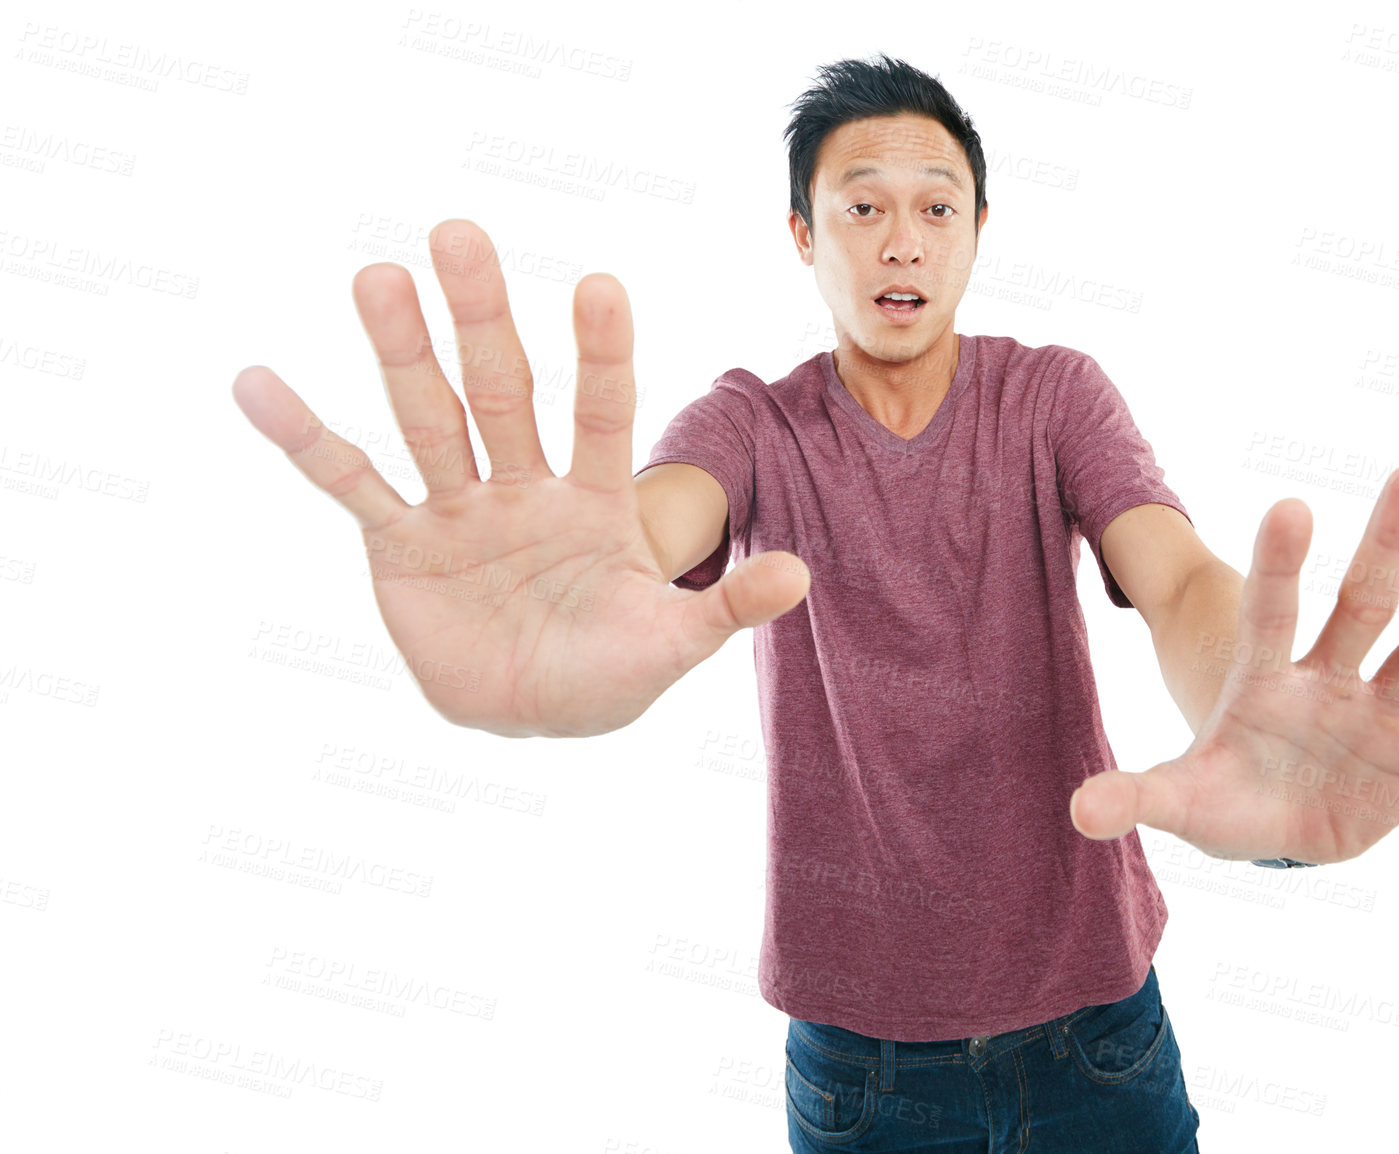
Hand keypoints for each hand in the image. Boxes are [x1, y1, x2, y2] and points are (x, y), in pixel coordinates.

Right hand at [231, 219, 808, 737]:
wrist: (532, 717)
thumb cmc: (607, 675)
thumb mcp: (670, 646)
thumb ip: (724, 610)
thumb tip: (802, 575)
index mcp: (597, 500)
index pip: (603, 412)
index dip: (602, 354)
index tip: (600, 285)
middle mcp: (525, 485)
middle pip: (503, 390)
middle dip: (482, 318)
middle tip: (460, 234)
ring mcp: (460, 509)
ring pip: (428, 418)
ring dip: (400, 352)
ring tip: (376, 276)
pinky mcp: (401, 545)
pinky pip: (349, 484)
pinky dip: (305, 440)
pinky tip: (258, 383)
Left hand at [1068, 463, 1398, 862]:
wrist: (1276, 827)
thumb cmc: (1225, 796)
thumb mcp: (1180, 799)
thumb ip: (1136, 798)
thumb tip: (1077, 813)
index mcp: (1265, 677)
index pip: (1272, 611)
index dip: (1280, 564)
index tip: (1292, 507)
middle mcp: (1330, 676)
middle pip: (1362, 601)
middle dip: (1388, 543)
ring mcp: (1380, 708)